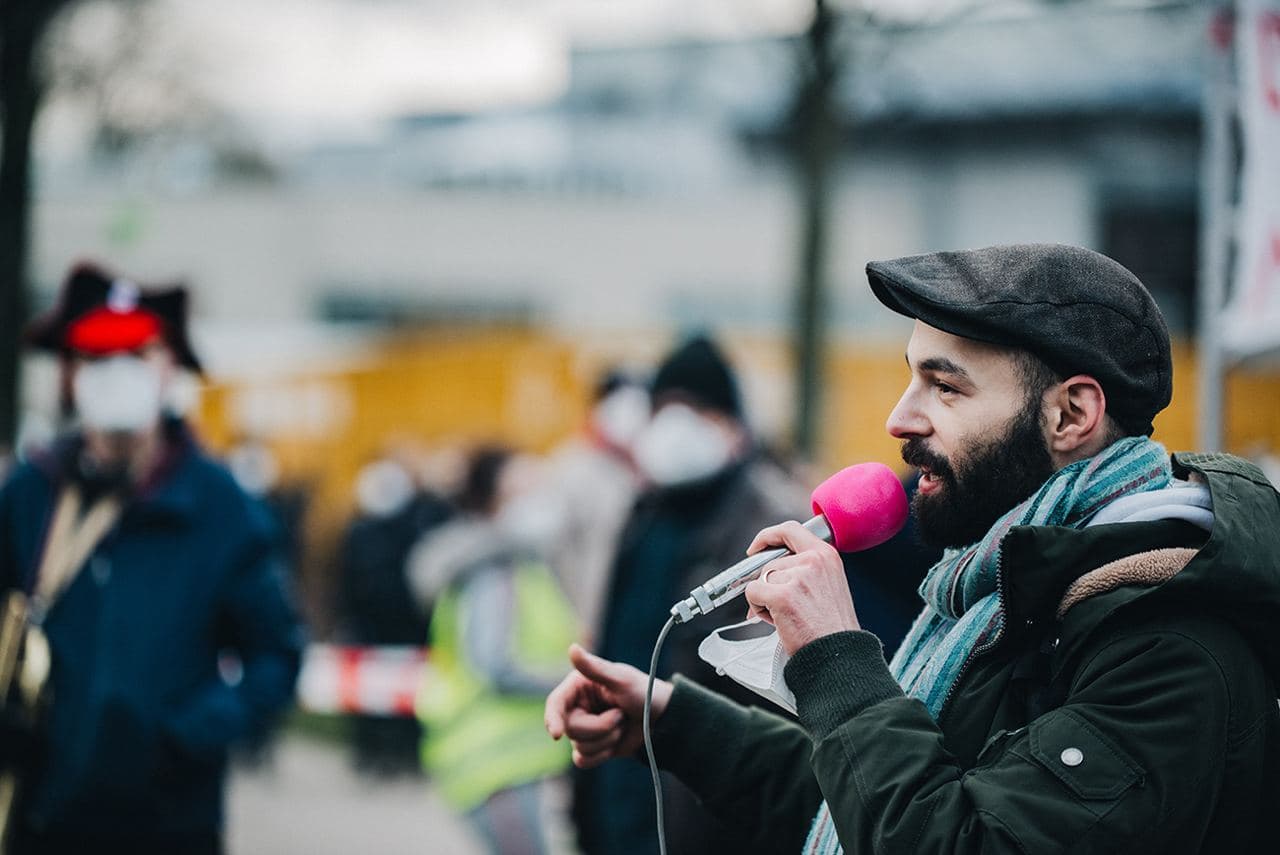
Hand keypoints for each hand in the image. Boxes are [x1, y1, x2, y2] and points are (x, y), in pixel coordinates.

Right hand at [544, 644, 672, 768]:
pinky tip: (617, 742)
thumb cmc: (643, 692)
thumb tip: (572, 648)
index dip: (552, 719)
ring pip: (579, 747)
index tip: (556, 735)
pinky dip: (603, 754)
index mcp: (578, 687)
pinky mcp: (591, 747)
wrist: (662, 719)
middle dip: (600, 728)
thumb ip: (594, 668)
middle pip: (570, 729)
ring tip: (622, 725)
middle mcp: (577, 707)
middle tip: (621, 715)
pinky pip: (584, 761)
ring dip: (607, 740)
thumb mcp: (621, 679)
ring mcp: (584, 728)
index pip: (556, 704)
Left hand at [743, 520, 860, 654]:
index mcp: (826, 555)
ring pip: (761, 580)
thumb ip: (804, 570)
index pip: (790, 529)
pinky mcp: (782, 595)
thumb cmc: (831, 628)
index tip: (757, 548)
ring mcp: (797, 577)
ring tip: (788, 616)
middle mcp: (813, 561)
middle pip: (770, 563)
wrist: (838, 654)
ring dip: (766, 600)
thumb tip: (770, 572)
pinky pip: (753, 593)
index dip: (768, 537)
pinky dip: (758, 609)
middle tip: (786, 607)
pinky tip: (779, 621)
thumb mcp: (829, 585)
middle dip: (770, 585)